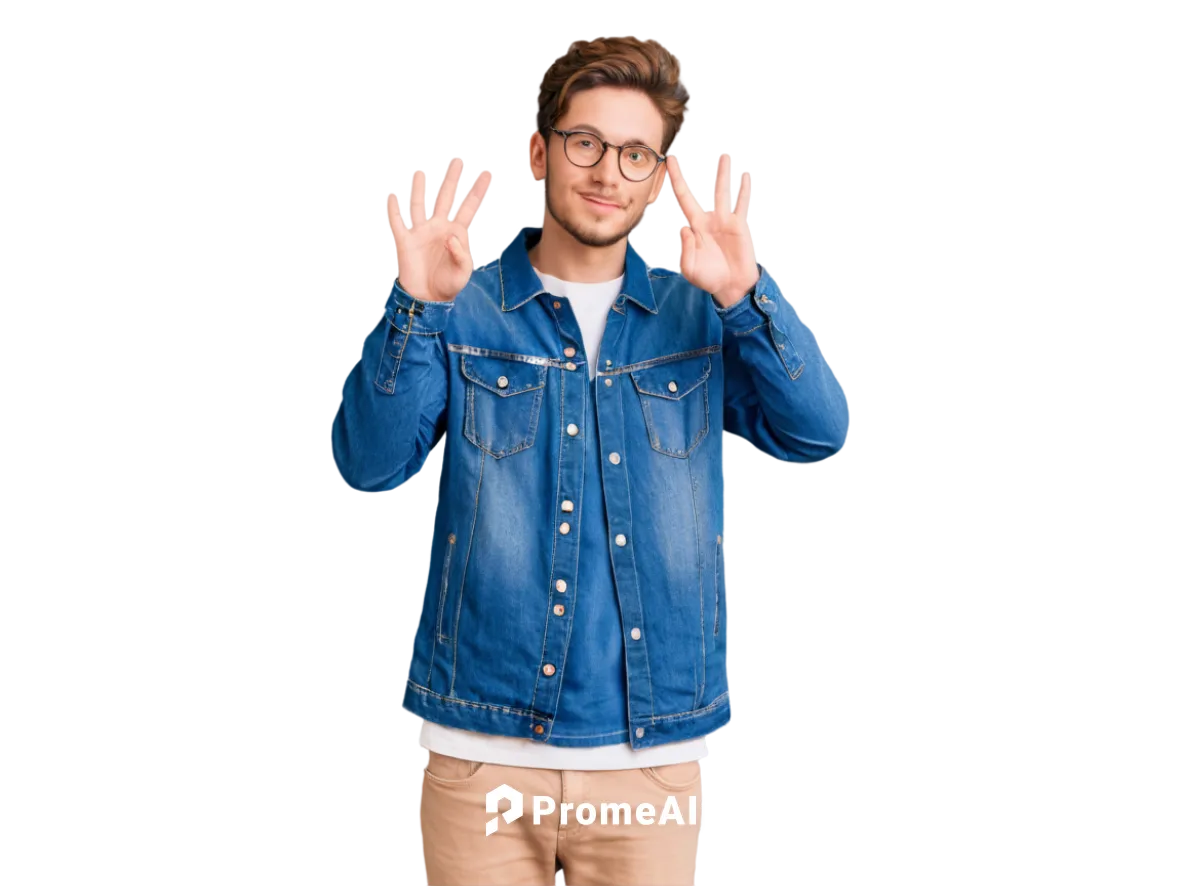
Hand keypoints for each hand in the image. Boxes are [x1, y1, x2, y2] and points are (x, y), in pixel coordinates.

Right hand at [385, 154, 492, 302]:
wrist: (428, 299)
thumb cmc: (449, 286)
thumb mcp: (462, 273)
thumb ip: (461, 255)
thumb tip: (451, 237)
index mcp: (456, 233)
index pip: (468, 208)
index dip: (477, 191)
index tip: (487, 173)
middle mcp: (439, 227)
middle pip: (445, 198)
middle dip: (451, 179)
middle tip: (457, 160)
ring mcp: (421, 232)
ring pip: (419, 204)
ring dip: (420, 187)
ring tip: (420, 169)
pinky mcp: (405, 241)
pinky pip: (397, 223)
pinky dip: (393, 211)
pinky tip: (391, 197)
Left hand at [665, 152, 759, 307]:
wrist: (731, 286)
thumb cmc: (709, 279)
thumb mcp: (690, 269)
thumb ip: (686, 249)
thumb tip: (684, 227)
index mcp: (693, 228)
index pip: (681, 202)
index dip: (674, 184)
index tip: (666, 166)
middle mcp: (707, 220)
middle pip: (696, 192)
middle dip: (685, 175)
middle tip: (677, 155)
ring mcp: (724, 220)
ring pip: (722, 192)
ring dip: (722, 174)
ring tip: (723, 156)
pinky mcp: (739, 225)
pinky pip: (741, 204)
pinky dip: (743, 190)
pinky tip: (744, 176)